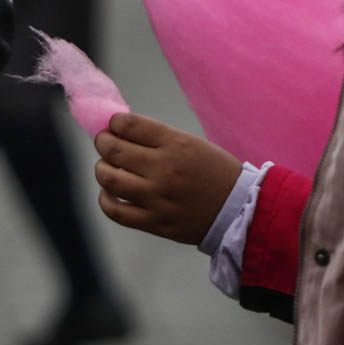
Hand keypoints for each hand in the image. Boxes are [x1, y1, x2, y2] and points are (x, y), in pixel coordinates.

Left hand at [92, 113, 241, 244]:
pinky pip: (115, 211)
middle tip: (104, 142)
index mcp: (176, 145)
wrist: (242, 211)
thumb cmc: (214, 172)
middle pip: (112, 149)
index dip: (114, 122)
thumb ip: (157, 138)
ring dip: (102, 168)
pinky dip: (105, 199)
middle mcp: (164, 169)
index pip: (129, 124)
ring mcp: (157, 198)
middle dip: (102, 141)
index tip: (114, 125)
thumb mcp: (192, 144)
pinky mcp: (155, 222)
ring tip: (108, 167)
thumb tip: (118, 130)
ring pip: (108, 178)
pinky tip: (110, 193)